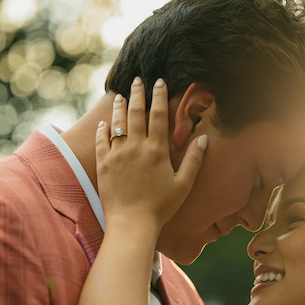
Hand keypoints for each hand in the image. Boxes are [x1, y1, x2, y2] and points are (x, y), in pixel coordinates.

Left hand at [95, 77, 206, 232]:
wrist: (132, 223)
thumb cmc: (161, 207)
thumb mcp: (183, 185)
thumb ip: (194, 160)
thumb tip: (203, 139)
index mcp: (157, 150)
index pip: (158, 115)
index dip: (159, 96)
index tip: (158, 82)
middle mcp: (136, 147)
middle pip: (135, 113)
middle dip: (137, 94)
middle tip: (137, 80)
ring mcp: (117, 155)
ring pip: (117, 123)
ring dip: (119, 107)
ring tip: (120, 96)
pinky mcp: (103, 165)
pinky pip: (101, 141)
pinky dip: (103, 129)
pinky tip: (104, 123)